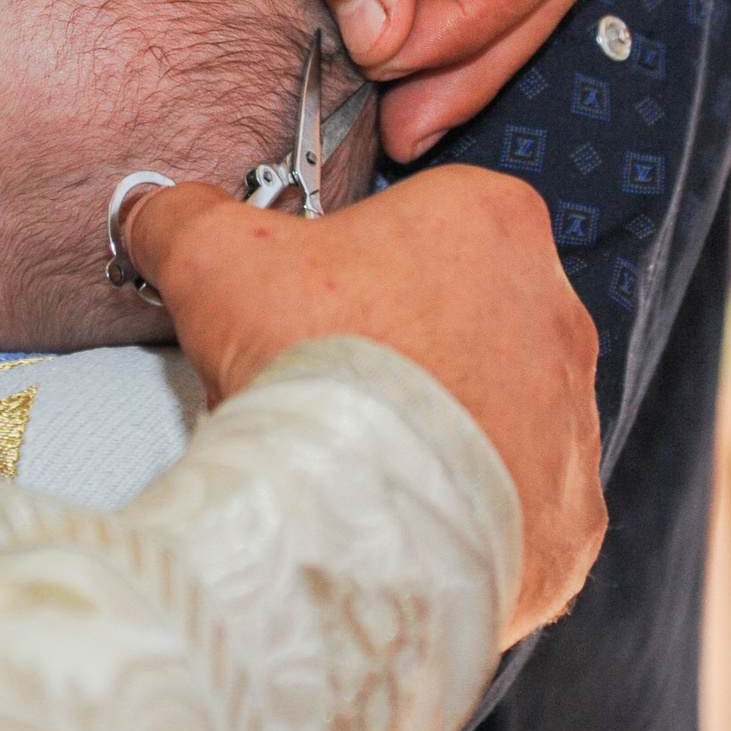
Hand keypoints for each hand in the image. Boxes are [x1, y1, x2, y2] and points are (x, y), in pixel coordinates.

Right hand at [124, 167, 603, 644]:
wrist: (360, 521)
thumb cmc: (311, 368)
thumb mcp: (217, 258)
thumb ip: (186, 215)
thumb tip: (156, 208)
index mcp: (493, 221)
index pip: (421, 225)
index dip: (349, 265)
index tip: (307, 306)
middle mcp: (558, 312)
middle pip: (463, 316)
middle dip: (401, 346)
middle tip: (326, 385)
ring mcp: (574, 420)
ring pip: (495, 411)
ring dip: (439, 428)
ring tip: (360, 460)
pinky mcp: (572, 516)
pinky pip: (519, 504)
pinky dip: (468, 512)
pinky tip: (406, 520)